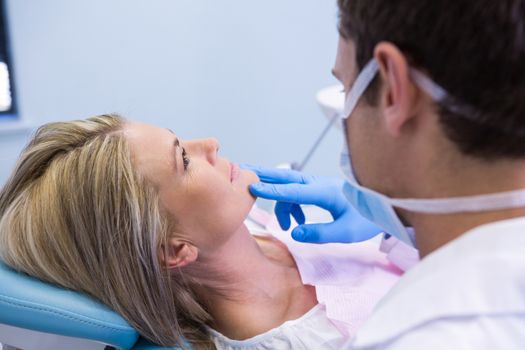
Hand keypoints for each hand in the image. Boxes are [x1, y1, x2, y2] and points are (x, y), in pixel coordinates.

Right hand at [241, 164, 382, 243]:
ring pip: (291, 188)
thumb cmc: (367, 219)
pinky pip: (298, 194)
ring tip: (285, 225)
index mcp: (325, 192)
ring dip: (282, 203)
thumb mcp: (346, 232)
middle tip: (242, 171)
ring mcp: (320, 185)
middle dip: (264, 176)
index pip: (293, 191)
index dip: (271, 191)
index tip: (252, 187)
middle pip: (286, 178)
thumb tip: (295, 232)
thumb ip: (320, 233)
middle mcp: (320, 185)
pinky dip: (292, 205)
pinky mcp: (321, 190)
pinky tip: (298, 222)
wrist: (385, 208)